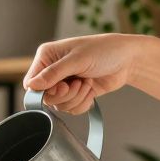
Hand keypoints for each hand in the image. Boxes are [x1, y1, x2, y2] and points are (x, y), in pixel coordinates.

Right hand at [22, 34, 144, 114]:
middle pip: (45, 98)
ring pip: (59, 106)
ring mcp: (64, 83)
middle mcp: (52, 71)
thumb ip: (53, 74)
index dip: (44, 91)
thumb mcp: (77, 60)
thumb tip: (31, 86)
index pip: (31, 83)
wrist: (128, 60)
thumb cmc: (105, 50)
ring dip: (77, 98)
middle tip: (78, 83)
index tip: (62, 87)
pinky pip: (71, 109)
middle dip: (66, 95)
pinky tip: (91, 90)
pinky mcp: (75, 94)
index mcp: (47, 57)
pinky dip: (83, 103)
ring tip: (87, 83)